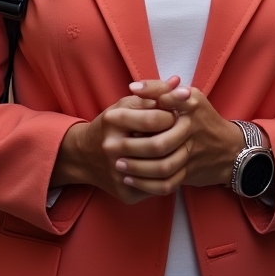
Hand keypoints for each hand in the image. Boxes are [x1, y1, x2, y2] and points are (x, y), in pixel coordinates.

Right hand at [51, 76, 179, 204]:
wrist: (85, 156)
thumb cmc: (111, 125)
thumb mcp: (126, 103)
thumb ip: (154, 92)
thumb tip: (178, 82)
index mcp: (113, 121)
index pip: (153, 119)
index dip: (172, 116)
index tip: (179, 114)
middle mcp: (112, 147)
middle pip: (158, 146)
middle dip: (180, 137)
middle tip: (189, 130)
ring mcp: (117, 173)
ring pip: (161, 171)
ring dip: (180, 158)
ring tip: (185, 148)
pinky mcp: (125, 193)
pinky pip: (158, 188)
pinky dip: (172, 177)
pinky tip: (176, 166)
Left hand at [117, 79, 252, 192]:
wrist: (229, 151)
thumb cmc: (202, 120)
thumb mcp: (190, 97)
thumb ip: (161, 89)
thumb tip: (134, 87)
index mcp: (191, 106)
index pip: (164, 103)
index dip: (137, 111)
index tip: (114, 113)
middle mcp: (192, 130)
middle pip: (159, 143)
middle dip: (133, 147)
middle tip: (111, 148)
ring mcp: (191, 154)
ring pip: (162, 167)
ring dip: (138, 168)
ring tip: (119, 165)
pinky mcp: (189, 174)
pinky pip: (166, 184)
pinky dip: (147, 185)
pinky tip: (131, 180)